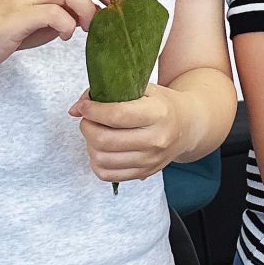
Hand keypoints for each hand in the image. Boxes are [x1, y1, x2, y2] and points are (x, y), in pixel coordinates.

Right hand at [0, 0, 121, 71]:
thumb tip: (100, 11)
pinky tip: (66, 36)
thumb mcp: (47, 14)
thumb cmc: (12, 28)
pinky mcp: (16, 15)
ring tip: (86, 28)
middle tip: (112, 14)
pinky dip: (66, 25)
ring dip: (86, 10)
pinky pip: (51, 13)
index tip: (116, 5)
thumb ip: (70, 8)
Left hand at [70, 85, 195, 185]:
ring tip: (96, 133)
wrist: (188, 126)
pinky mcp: (144, 173)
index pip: (116, 116)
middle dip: (87, 127)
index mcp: (158, 114)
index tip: (84, 106)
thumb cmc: (162, 104)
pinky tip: (102, 149)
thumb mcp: (143, 89)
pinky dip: (96, 161)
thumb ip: (109, 93)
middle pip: (105, 140)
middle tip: (88, 119)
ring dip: (90, 144)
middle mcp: (156, 140)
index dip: (92, 110)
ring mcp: (150, 160)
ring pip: (102, 159)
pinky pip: (108, 174)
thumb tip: (75, 108)